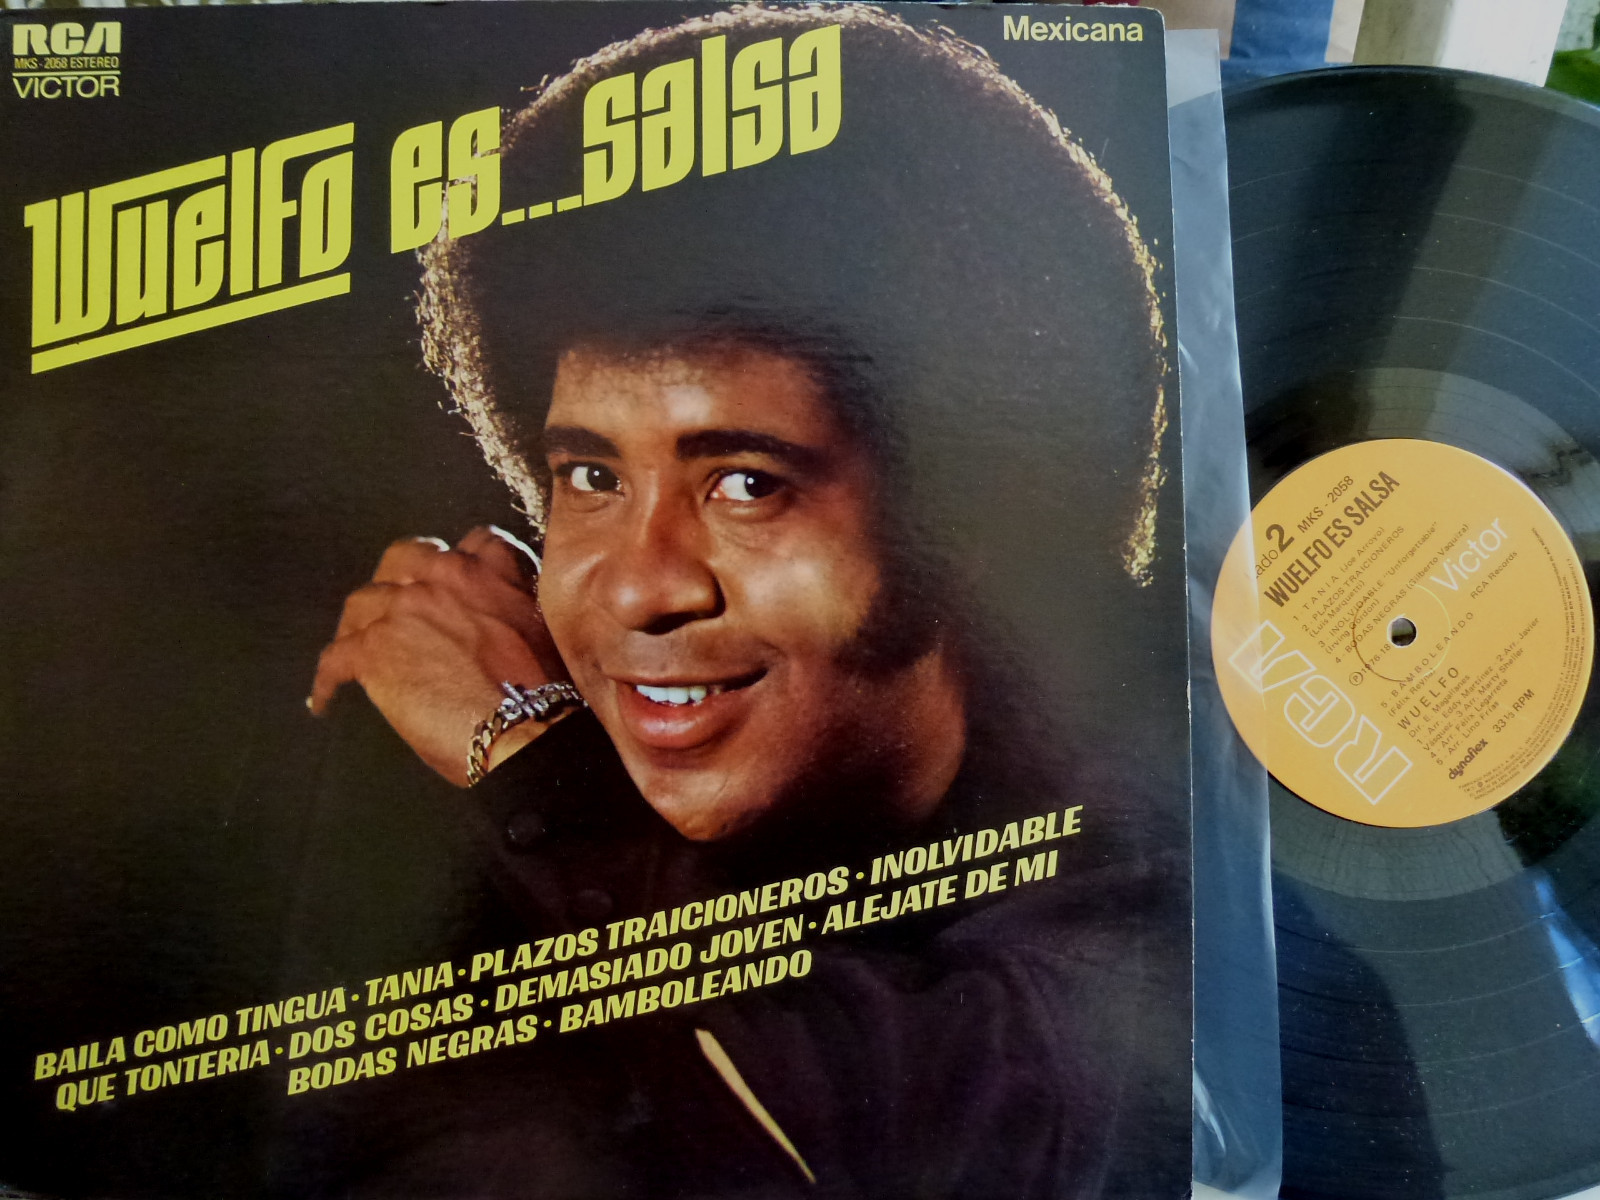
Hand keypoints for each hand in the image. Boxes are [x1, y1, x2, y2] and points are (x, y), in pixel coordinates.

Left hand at [309, 526, 569, 786]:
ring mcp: (406, 608)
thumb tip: (499, 628)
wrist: (528, 728)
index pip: (475, 541)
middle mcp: (446, 576)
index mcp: (494, 572)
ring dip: (360, 624)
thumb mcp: (549, 630)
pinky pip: (335, 658)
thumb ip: (516, 609)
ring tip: (356, 650)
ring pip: (363, 601)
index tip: (454, 584)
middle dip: (398, 578)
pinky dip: (328, 679)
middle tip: (396, 610)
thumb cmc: (547, 696)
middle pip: (405, 557)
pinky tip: (326, 698)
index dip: (461, 563)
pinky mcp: (374, 649)